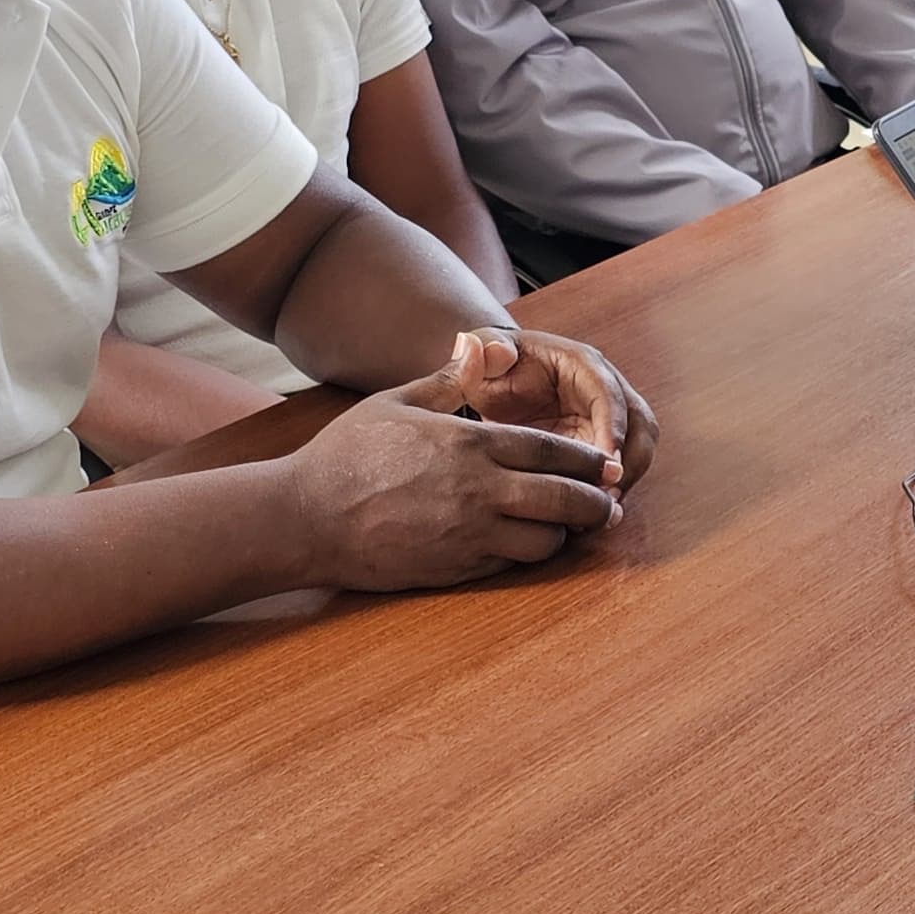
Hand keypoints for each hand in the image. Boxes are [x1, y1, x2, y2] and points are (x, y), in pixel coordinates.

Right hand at [288, 392, 621, 592]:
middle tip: (608, 503)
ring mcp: (468, 534)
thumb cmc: (347, 455)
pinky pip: (511, 564)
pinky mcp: (455, 568)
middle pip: (564, 500)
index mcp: (469, 444)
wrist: (306, 518)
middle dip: (594, 503)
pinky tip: (527, 544)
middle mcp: (478, 491)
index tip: (606, 462)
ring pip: (544, 540)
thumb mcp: (396, 402)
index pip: (551, 450)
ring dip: (563, 534)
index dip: (587, 459)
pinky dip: (527, 554)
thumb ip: (448, 380)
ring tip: (569, 527)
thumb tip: (479, 345)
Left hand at [418, 327, 657, 491]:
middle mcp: (607, 390)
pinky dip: (610, 495)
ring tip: (599, 515)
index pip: (609, 394)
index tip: (608, 460)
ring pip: (638, 452)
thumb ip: (486, 352)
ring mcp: (610, 421)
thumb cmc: (493, 367)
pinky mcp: (603, 447)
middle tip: (607, 498)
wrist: (500, 382)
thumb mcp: (485, 355)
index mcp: (582, 364)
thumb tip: (491, 350)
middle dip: (630, 463)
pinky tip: (586, 520)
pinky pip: (620, 472)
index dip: (612, 427)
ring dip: (625, 483)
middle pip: (640, 425)